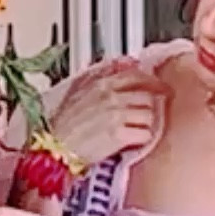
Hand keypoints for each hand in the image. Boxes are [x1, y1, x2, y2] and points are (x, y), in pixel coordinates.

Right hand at [47, 52, 166, 169]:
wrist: (54, 150)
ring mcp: (116, 115)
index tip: (160, 88)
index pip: (136, 75)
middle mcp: (110, 96)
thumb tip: (120, 66)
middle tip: (148, 114)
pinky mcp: (119, 136)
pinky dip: (142, 139)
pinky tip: (132, 141)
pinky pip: (145, 134)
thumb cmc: (61, 126)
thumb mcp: (76, 91)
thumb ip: (98, 76)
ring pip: (150, 115)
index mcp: (100, 84)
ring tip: (136, 130)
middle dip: (150, 107)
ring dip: (146, 124)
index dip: (152, 82)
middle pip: (148, 96)